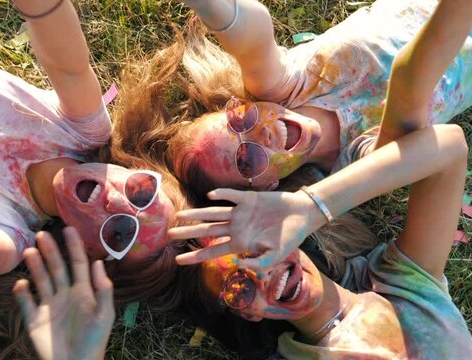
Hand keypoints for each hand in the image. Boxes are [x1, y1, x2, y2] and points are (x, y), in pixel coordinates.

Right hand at [13, 227, 114, 359]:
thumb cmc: (94, 342)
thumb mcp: (104, 315)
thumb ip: (103, 289)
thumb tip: (98, 262)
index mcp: (83, 292)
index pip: (78, 263)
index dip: (74, 246)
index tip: (69, 229)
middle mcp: (65, 295)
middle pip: (56, 268)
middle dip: (50, 251)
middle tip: (42, 234)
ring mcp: (49, 307)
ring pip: (40, 280)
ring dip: (35, 266)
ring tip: (29, 251)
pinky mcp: (35, 321)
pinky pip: (26, 304)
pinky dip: (21, 294)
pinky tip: (20, 284)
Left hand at [168, 188, 322, 269]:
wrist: (303, 215)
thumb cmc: (290, 237)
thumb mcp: (276, 256)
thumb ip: (258, 263)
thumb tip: (236, 264)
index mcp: (240, 243)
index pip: (212, 250)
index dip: (195, 256)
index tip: (177, 261)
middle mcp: (236, 227)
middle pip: (207, 230)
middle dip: (188, 233)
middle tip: (168, 236)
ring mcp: (241, 213)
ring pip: (213, 213)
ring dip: (196, 214)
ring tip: (179, 216)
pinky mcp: (249, 198)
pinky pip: (232, 196)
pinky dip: (222, 195)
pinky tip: (211, 197)